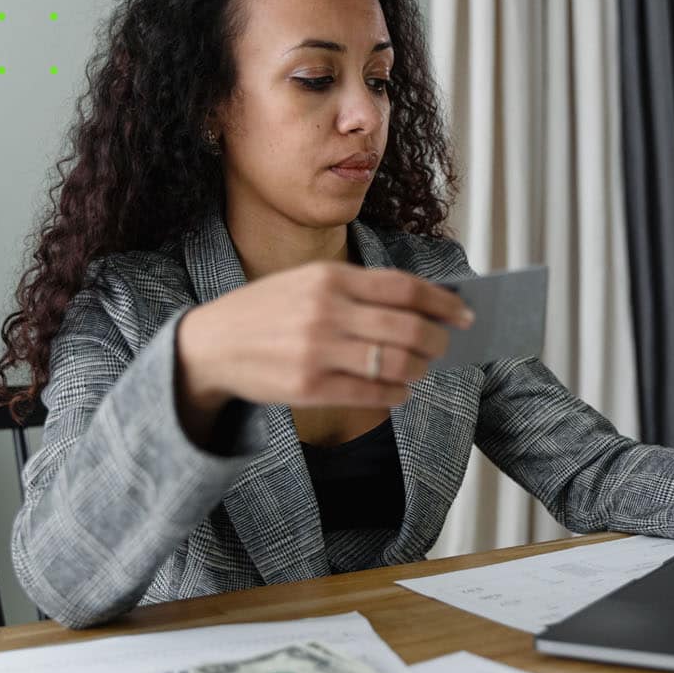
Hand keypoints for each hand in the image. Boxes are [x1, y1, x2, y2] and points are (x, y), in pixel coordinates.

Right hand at [176, 261, 473, 429]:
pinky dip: (396, 394)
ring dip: (418, 368)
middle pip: (407, 327)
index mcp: (329, 278)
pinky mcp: (309, 387)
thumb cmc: (267, 312)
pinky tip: (399, 390)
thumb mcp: (306, 282)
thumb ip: (357, 289)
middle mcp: (326, 312)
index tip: (463, 312)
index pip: (404, 287)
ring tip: (419, 368)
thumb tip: (420, 304)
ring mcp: (317, 351)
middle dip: (437, 339)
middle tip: (444, 346)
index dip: (442, 302)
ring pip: (395, 363)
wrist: (210, 345)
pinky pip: (372, 393)